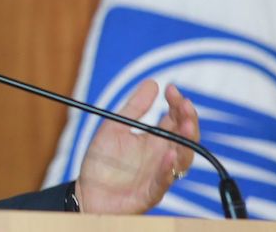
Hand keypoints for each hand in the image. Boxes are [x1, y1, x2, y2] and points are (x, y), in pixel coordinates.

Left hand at [75, 80, 197, 213]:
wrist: (87, 192)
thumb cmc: (102, 162)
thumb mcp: (114, 127)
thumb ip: (134, 108)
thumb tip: (152, 83)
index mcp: (154, 140)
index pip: (174, 119)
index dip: (177, 104)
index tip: (171, 89)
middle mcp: (161, 156)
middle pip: (185, 137)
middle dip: (188, 120)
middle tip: (185, 104)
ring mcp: (158, 174)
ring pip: (182, 160)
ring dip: (186, 143)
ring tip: (185, 125)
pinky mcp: (151, 192)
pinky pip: (164, 182)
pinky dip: (168, 170)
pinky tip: (168, 155)